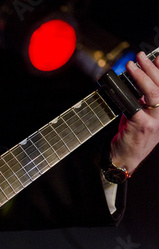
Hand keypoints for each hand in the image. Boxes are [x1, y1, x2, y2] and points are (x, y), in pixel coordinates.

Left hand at [110, 51, 158, 174]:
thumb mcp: (140, 117)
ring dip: (141, 76)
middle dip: (150, 68)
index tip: (156, 57)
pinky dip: (129, 93)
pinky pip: (136, 105)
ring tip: (131, 65)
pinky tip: (123, 86)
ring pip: (153, 92)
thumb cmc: (130, 139)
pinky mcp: (142, 125)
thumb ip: (141, 102)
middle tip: (139, 57)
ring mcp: (154, 121)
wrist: (124, 160)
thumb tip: (137, 82)